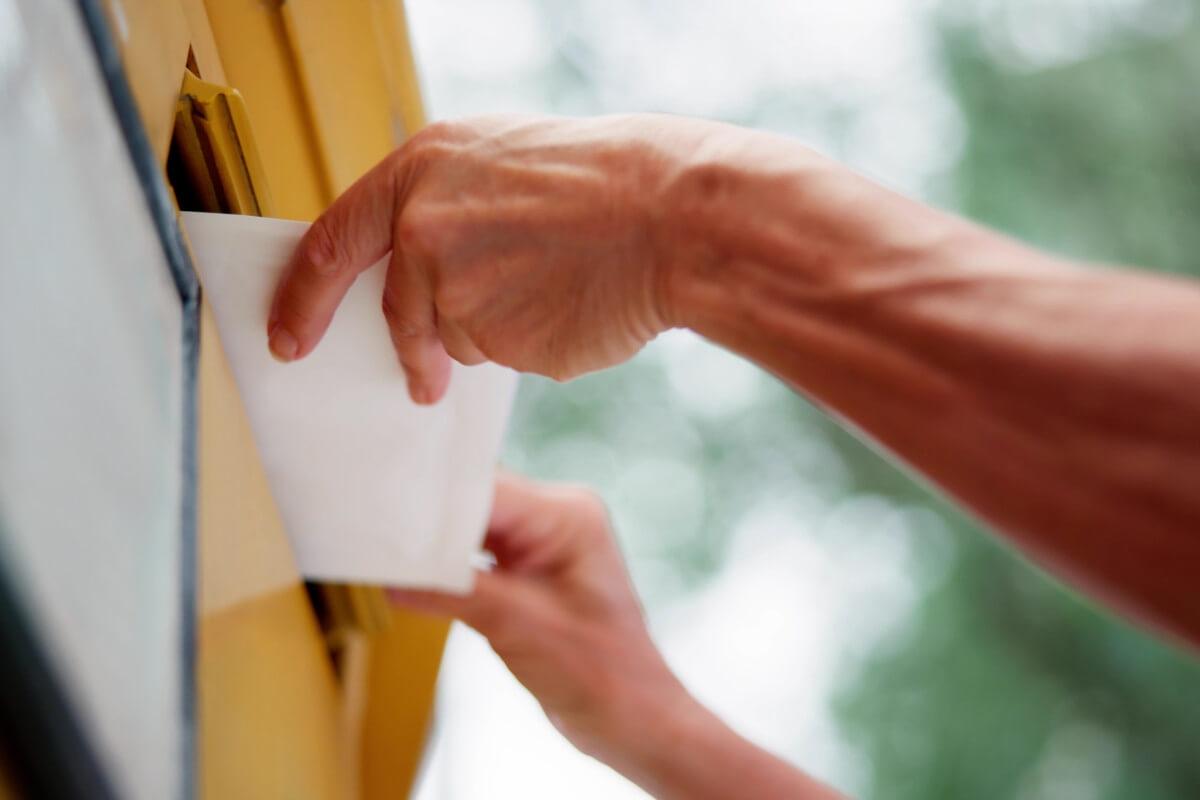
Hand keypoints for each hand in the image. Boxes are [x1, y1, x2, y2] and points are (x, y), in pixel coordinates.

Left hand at [267, 114, 717, 402]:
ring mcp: (458, 293)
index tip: (286, 339)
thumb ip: (439, 209)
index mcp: (415, 177)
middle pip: (399, 313)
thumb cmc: (597, 181)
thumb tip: (412, 268)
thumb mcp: (496, 163)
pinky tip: (564, 307)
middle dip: (414, 354)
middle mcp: (422, 234)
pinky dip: (525, 345)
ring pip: (455, 340)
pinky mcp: (498, 344)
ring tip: (551, 289)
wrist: (667, 216)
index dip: (302, 299)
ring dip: (490, 333)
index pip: (329, 247)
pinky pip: (499, 356)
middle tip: (423, 378)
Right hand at [387, 472, 689, 767]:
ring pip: (467, 525)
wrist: (633, 719)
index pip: (484, 489)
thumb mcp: (518, 628)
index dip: (430, 500)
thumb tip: (388, 575)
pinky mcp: (526, 567)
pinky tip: (408, 574)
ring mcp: (541, 541)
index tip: (379, 511)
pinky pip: (472, 551)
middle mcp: (556, 516)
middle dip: (424, 519)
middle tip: (370, 531)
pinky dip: (442, 565)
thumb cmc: (602, 675)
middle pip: (472, 500)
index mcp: (567, 515)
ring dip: (429, 543)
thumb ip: (452, 593)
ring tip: (381, 552)